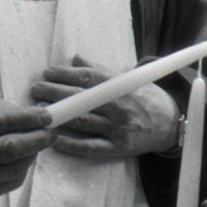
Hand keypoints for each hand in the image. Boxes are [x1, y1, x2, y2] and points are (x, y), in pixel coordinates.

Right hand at [0, 98, 52, 197]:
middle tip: (52, 132)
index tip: (47, 116)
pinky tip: (24, 159)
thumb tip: (29, 114)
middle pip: (10, 148)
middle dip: (37, 139)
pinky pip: (8, 184)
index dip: (27, 119)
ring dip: (32, 155)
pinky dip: (22, 170)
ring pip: (13, 168)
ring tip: (38, 143)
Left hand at [30, 55, 179, 157]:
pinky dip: (73, 145)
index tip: (47, 72)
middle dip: (56, 93)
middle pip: (82, 99)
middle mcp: (120, 106)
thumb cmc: (145, 97)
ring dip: (59, 117)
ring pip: (84, 122)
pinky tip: (55, 140)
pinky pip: (92, 147)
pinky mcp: (120, 148)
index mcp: (122, 86)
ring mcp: (120, 128)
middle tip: (35, 90)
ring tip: (38, 113)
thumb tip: (75, 58)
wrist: (172, 123)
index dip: (66, 74)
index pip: (89, 77)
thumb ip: (101, 69)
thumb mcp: (128, 78)